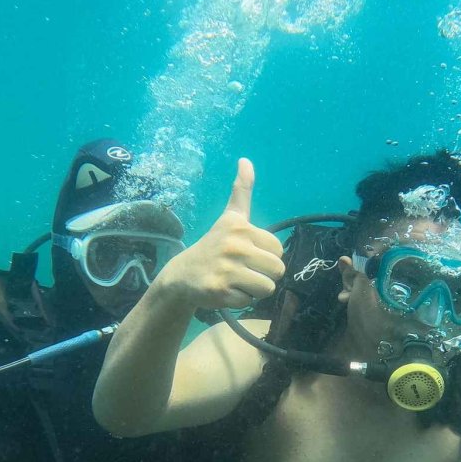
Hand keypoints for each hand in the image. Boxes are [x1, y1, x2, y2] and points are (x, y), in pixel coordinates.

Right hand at [151, 158, 284, 311]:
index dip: (266, 257)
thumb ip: (241, 192)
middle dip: (263, 275)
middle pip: (277, 270)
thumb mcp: (229, 218)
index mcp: (240, 227)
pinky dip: (239, 300)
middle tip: (243, 271)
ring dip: (254, 290)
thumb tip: (246, 160)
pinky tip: (225, 291)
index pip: (278, 250)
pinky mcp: (220, 291)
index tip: (248, 255)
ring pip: (267, 288)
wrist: (182, 276)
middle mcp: (234, 245)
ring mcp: (227, 269)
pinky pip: (249, 302)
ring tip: (236, 281)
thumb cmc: (213, 246)